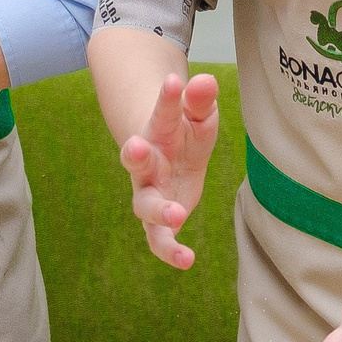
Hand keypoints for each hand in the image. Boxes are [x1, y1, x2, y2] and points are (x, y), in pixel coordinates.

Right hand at [123, 72, 219, 269]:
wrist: (170, 159)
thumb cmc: (186, 133)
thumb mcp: (199, 115)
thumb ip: (200, 101)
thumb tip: (206, 80)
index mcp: (157, 131)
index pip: (162, 112)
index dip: (167, 97)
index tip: (175, 81)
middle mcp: (147, 164)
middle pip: (134, 160)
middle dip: (134, 154)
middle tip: (137, 146)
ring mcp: (149, 193)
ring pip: (143, 205)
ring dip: (157, 210)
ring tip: (177, 214)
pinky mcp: (158, 220)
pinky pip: (159, 238)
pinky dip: (170, 250)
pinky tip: (187, 260)